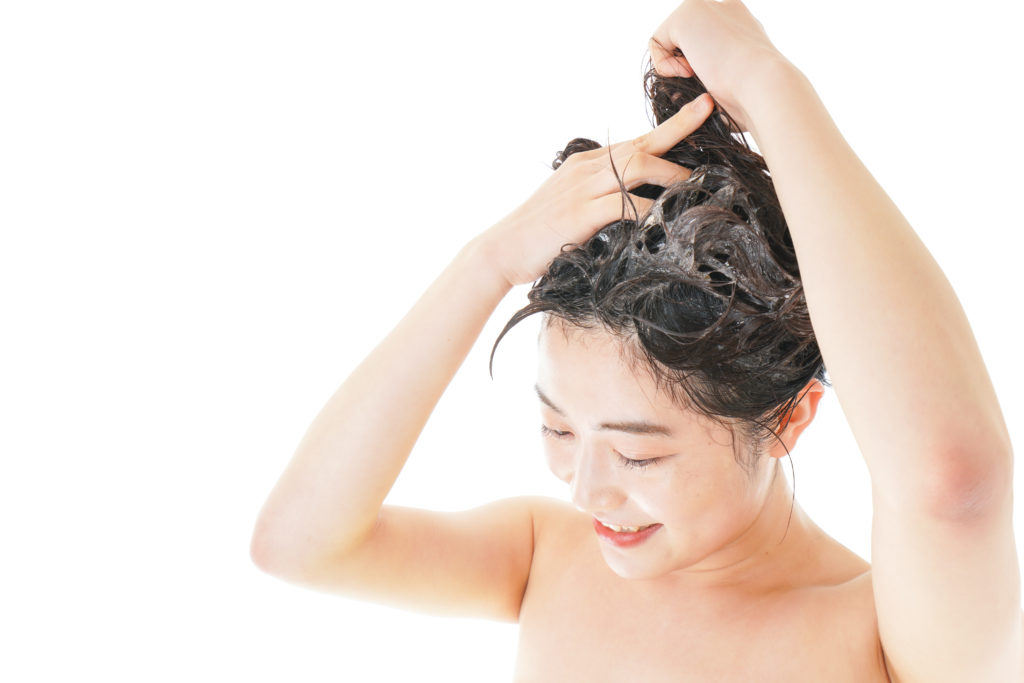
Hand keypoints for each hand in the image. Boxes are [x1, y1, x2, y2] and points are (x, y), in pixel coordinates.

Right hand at [480, 93, 713, 286]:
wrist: (501, 250)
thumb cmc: (538, 234)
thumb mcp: (571, 204)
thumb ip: (601, 196)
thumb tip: (638, 204)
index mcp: (587, 164)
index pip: (635, 140)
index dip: (671, 126)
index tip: (701, 109)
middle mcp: (587, 168)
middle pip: (641, 144)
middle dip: (680, 131)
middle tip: (712, 123)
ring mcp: (583, 189)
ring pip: (636, 166)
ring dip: (671, 173)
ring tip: (695, 184)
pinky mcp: (580, 214)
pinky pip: (625, 204)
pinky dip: (651, 209)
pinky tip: (668, 216)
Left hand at [648, 0, 789, 132]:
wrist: (766, 87)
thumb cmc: (754, 102)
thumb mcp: (735, 92)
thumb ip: (715, 85)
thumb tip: (689, 96)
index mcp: (742, 26)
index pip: (706, 44)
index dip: (701, 69)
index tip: (717, 85)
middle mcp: (726, 10)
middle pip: (686, 42)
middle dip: (687, 66)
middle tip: (708, 81)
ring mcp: (707, 7)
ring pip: (669, 42)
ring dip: (677, 67)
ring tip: (702, 76)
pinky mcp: (687, 13)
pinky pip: (656, 42)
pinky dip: (665, 66)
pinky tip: (691, 72)